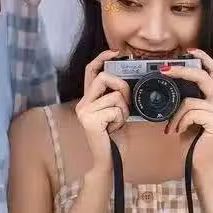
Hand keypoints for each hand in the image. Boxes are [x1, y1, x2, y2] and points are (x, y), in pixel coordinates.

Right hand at [74, 50, 130, 172]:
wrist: (108, 161)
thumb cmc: (114, 137)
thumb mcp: (116, 111)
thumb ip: (117, 96)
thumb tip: (129, 80)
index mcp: (88, 99)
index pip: (91, 70)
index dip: (102, 58)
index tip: (116, 52)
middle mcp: (83, 103)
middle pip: (104, 77)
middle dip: (122, 86)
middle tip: (127, 101)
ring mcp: (84, 111)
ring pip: (114, 96)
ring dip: (124, 109)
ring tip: (118, 122)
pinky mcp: (90, 120)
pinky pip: (115, 109)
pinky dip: (121, 119)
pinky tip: (114, 129)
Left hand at [162, 49, 212, 175]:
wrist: (201, 168)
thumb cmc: (192, 144)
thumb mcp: (185, 118)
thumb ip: (183, 102)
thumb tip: (166, 85)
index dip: (202, 57)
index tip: (187, 50)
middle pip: (204, 76)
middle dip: (182, 70)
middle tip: (163, 68)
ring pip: (191, 100)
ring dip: (176, 115)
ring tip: (172, 127)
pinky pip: (191, 112)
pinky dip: (179, 122)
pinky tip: (178, 133)